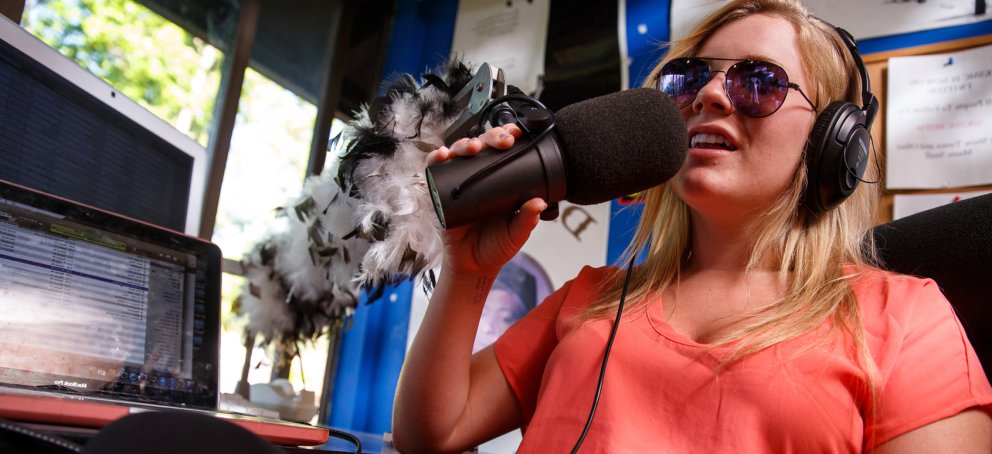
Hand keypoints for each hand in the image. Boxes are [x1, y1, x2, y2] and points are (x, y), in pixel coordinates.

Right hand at [427, 124, 546, 275]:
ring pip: (459, 152)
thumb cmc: (496, 247)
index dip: (508, 137)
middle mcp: (479, 176)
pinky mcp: (440, 192)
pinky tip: (443, 155)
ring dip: (464, 144)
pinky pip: (436, 171)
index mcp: (500, 180)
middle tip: (501, 142)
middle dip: (491, 136)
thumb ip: (527, 219)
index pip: (503, 151)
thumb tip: (539, 202)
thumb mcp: (516, 233)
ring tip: (473, 147)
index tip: (517, 134)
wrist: (474, 266)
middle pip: (482, 145)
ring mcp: (459, 182)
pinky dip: (437, 159)